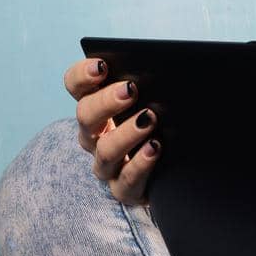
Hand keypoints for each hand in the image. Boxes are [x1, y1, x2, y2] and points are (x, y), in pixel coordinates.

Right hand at [63, 55, 159, 204]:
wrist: (179, 174)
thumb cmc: (165, 126)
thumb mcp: (156, 102)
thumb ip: (151, 85)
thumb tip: (164, 68)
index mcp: (98, 107)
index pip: (76, 86)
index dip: (82, 75)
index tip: (101, 65)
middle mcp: (96, 136)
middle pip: (86, 116)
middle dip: (106, 102)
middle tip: (130, 90)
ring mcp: (108, 165)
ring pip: (105, 151)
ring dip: (126, 133)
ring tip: (149, 119)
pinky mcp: (125, 190)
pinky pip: (127, 180)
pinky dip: (140, 164)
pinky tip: (155, 148)